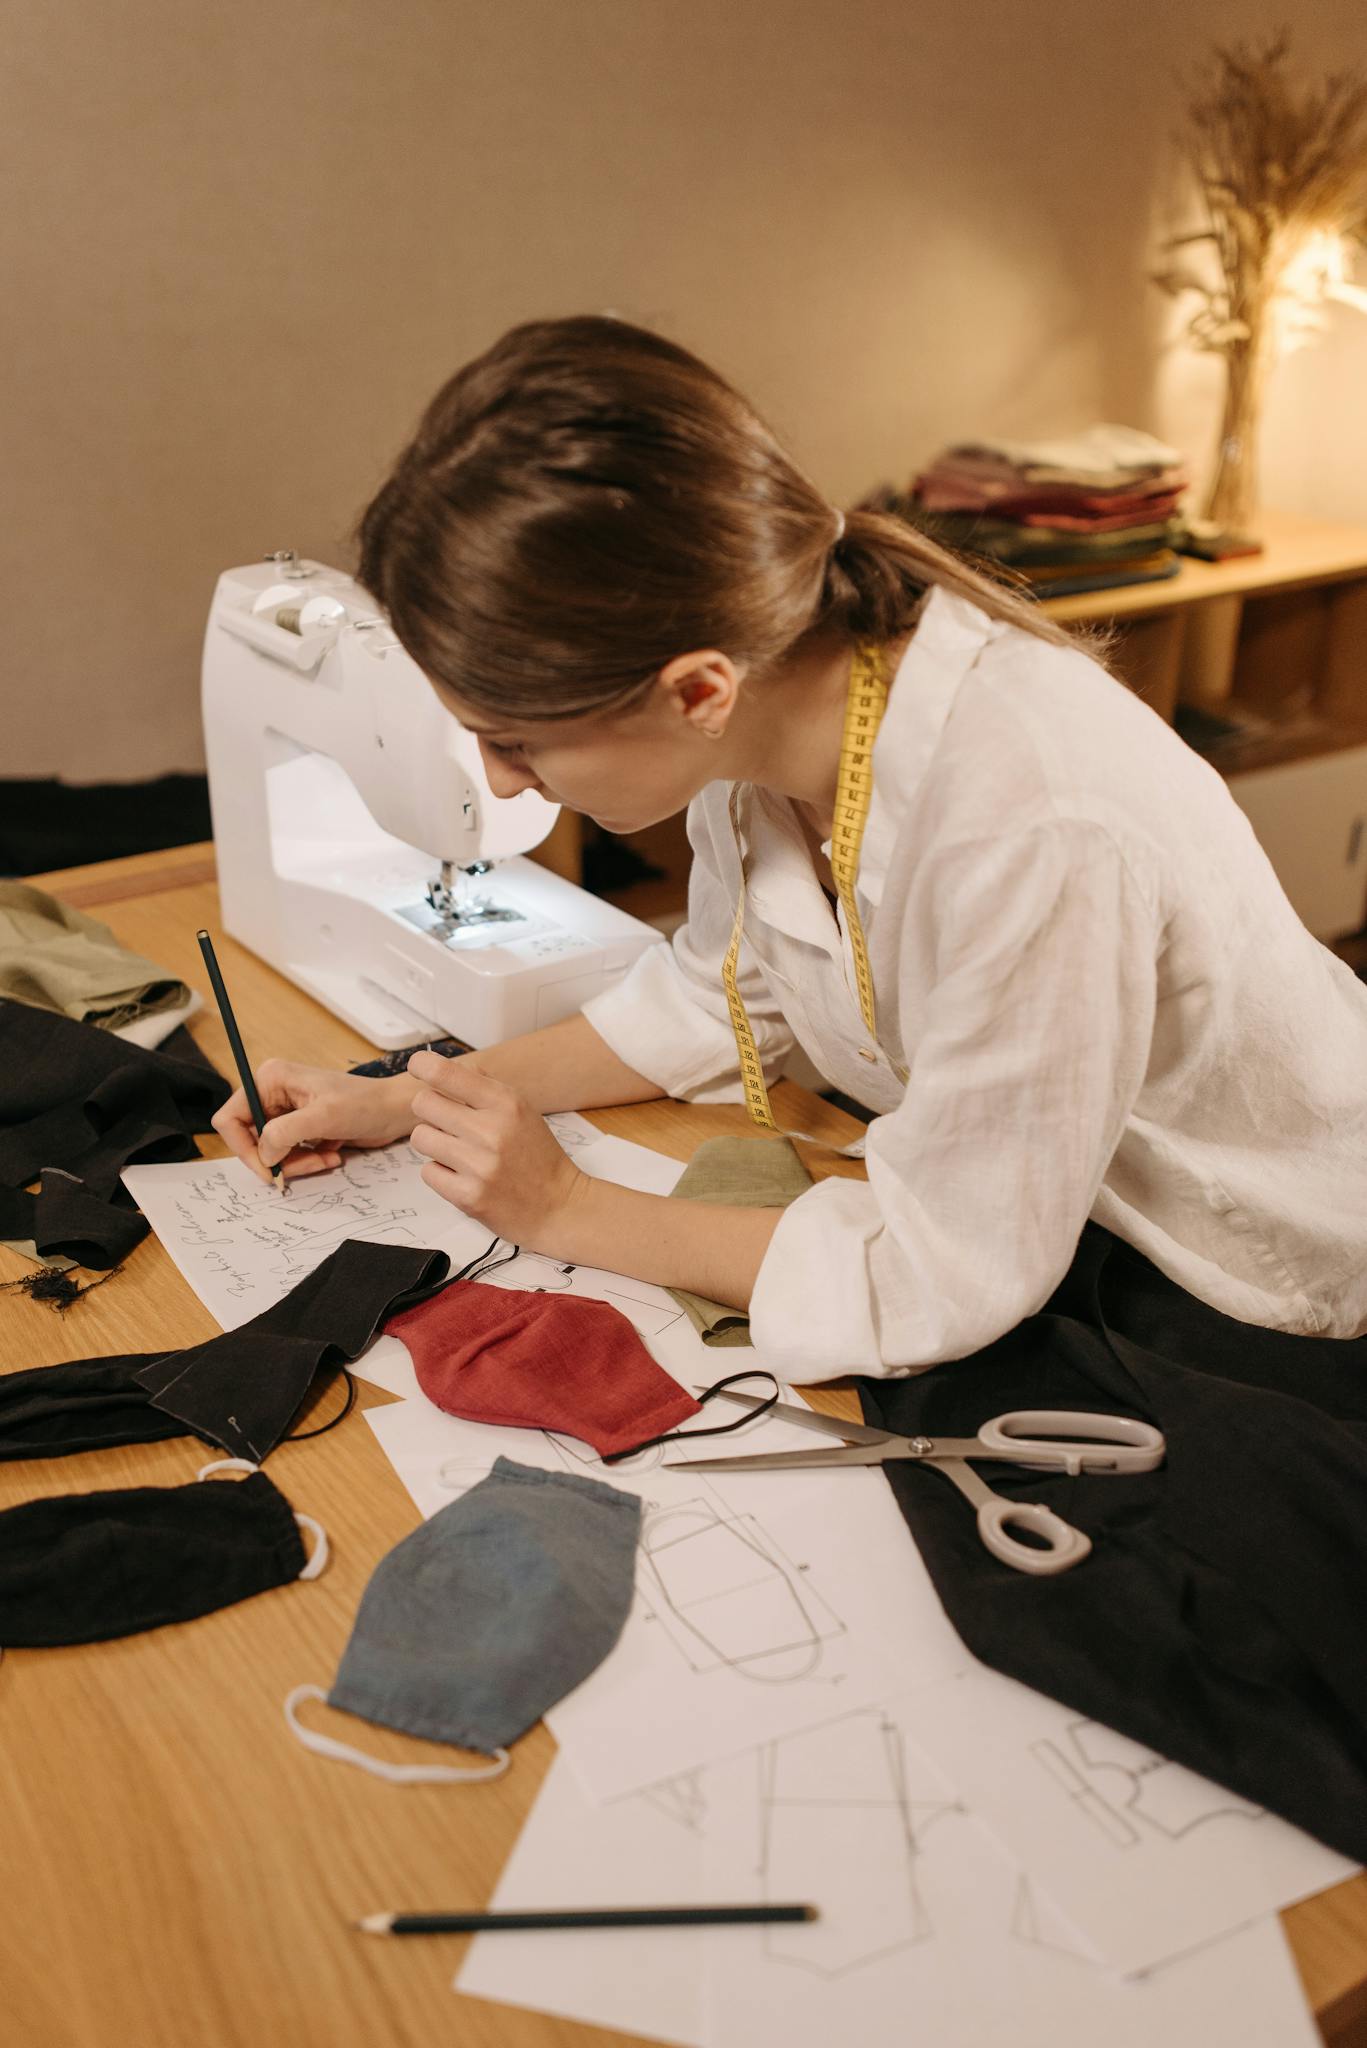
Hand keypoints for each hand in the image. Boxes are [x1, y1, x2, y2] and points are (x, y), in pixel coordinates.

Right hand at [211, 1060, 418, 1184]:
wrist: (394, 1110)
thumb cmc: (365, 1104)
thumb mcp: (323, 1117)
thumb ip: (284, 1133)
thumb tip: (263, 1154)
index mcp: (270, 1079)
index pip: (230, 1119)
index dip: (244, 1149)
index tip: (269, 1169)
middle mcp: (272, 1093)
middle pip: (250, 1140)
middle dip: (278, 1159)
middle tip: (307, 1165)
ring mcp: (285, 1111)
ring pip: (270, 1152)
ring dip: (296, 1163)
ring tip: (324, 1159)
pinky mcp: (299, 1127)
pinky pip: (287, 1155)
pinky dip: (305, 1161)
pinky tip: (330, 1155)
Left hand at [407, 1051, 583, 1244]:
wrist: (559, 1207)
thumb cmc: (538, 1157)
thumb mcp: (523, 1111)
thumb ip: (486, 1087)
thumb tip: (450, 1068)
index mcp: (506, 1104)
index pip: (446, 1074)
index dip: (423, 1065)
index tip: (418, 1066)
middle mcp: (491, 1132)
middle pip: (423, 1103)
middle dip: (430, 1111)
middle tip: (446, 1122)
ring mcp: (478, 1166)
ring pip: (420, 1137)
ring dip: (433, 1143)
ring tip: (456, 1151)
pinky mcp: (467, 1196)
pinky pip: (427, 1171)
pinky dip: (440, 1173)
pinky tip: (462, 1175)